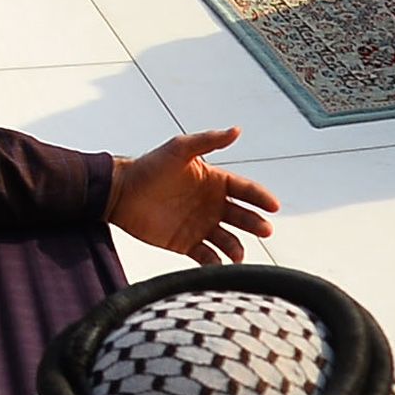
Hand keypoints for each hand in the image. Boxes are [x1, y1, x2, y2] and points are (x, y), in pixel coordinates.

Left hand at [110, 129, 281, 260]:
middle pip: (242, 217)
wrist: (120, 193)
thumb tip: (237, 130)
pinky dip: (216, 263)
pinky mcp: (187, 244)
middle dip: (255, 224)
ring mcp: (201, 226)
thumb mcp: (179, 149)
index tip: (273, 206)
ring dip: (237, 247)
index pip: (245, 190)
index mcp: (215, 182)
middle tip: (264, 230)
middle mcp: (212, 205)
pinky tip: (220, 265)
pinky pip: (208, 256)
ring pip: (228, 240)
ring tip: (238, 253)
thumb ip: (208, 141)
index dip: (261, 197)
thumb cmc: (150, 166)